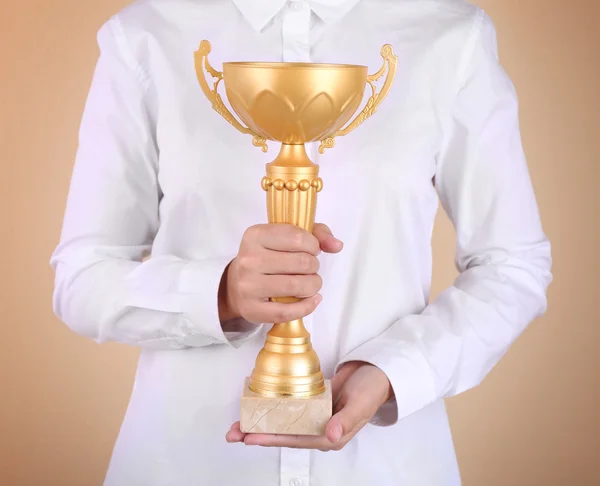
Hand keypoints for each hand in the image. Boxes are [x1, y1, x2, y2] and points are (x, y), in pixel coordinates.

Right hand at [218, 223, 342, 323]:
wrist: (236, 285)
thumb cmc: (267, 257)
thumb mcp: (285, 236)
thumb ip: (315, 233)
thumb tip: (337, 245)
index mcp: (255, 235)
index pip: (298, 237)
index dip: (313, 245)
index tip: (311, 249)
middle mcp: (249, 259)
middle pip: (302, 263)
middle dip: (314, 266)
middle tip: (309, 268)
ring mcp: (248, 285)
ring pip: (297, 286)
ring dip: (313, 285)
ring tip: (310, 283)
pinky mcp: (252, 309)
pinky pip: (288, 311)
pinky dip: (307, 306)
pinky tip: (312, 300)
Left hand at [226, 361, 393, 450]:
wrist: (378, 372)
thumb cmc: (372, 390)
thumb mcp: (360, 405)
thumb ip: (346, 421)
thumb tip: (330, 435)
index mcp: (330, 436)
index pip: (294, 440)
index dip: (270, 438)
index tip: (249, 437)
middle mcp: (320, 429)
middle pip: (283, 433)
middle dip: (258, 433)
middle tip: (234, 432)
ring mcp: (315, 415)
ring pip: (283, 421)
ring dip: (262, 421)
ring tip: (239, 422)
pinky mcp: (313, 402)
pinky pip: (290, 408)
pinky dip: (274, 407)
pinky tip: (260, 405)